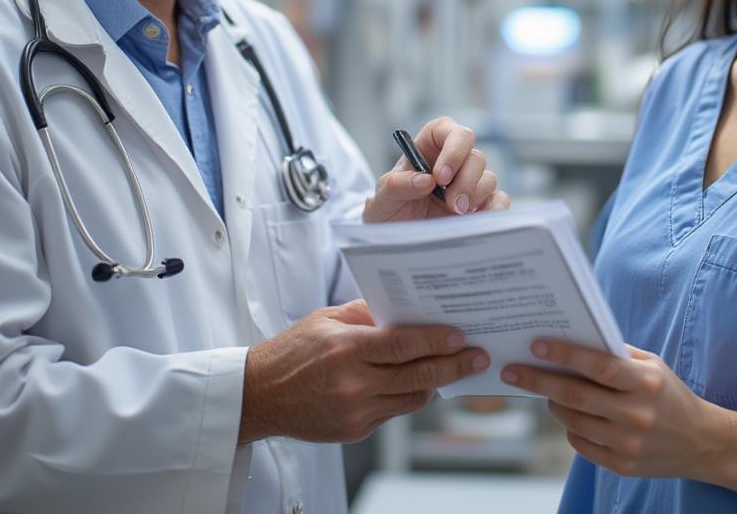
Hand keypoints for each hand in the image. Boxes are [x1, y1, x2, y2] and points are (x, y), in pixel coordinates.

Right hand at [240, 299, 488, 444]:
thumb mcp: (327, 318)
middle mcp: (354, 384)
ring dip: (436, 382)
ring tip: (453, 367)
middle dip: (454, 366)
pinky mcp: (355, 431)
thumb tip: (405, 307)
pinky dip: (410, 395)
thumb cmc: (291, 350)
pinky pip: (395, 411)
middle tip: (477, 357)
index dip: (436, 341)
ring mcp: (355, 412)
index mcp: (346, 349)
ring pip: (412, 398)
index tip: (460, 335)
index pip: (403, 344)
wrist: (259, 395)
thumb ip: (367, 312)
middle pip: (417, 376)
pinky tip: (418, 381)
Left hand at [363, 116, 508, 220]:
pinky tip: (475, 222)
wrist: (396, 243)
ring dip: (474, 196)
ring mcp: (468, 184)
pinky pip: (499, 201)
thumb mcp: (382, 199)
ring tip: (454, 215)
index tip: (440, 176)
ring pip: (489, 178)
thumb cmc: (388, 212)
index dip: (451, 148)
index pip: (448, 130)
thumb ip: (396, 186)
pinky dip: (494, 210)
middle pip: (475, 155)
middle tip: (451, 204)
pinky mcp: (480, 206)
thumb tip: (424, 181)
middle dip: (465, 180)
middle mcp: (453, 162)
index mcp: (428, 148)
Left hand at [500, 339, 728, 479]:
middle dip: (538, 380)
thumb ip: (616, 354)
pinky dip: (569, 426)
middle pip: (576, 395)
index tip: (535, 345)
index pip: (598, 365)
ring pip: (573, 420)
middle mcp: (637, 414)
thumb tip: (572, 338)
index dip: (565, 354)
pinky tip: (570, 414)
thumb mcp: (652, 365)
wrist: (702, 443)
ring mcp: (629, 444)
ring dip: (552, 402)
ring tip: (544, 390)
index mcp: (646, 383)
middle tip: (511, 370)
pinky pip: (581, 443)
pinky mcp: (622, 466)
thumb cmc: (669, 394)